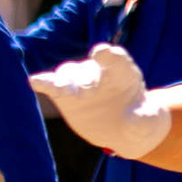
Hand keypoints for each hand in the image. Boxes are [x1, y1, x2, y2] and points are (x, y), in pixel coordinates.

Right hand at [29, 44, 172, 158]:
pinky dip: (44, 83)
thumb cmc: (139, 121)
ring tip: (61, 90)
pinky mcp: (64, 95)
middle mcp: (99, 73)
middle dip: (83, 75)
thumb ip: (144, 119)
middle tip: (82, 91)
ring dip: (63, 81)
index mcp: (123, 73)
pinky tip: (34, 82)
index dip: (109, 55)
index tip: (102, 53)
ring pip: (68, 74)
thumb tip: (138, 118)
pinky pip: (52, 86)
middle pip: (88, 67)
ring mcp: (80, 82)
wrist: (123, 129)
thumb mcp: (148, 123)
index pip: (117, 59)